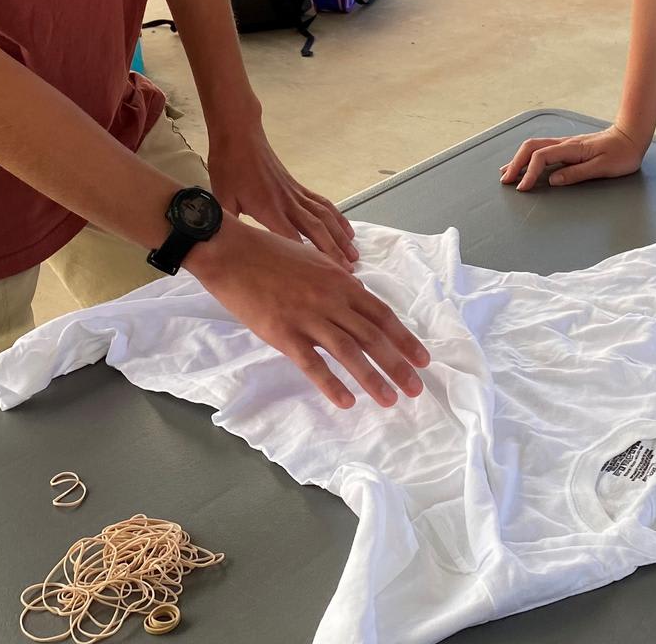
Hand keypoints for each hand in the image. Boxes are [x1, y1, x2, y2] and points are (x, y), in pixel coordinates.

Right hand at [189, 222, 429, 408]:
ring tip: (389, 400)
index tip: (423, 359)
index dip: (405, 339)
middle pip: (373, 336)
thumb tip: (357, 295)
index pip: (382, 315)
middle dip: (398, 365)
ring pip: (349, 352)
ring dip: (373, 379)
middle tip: (416, 389)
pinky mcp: (284, 334)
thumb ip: (337, 281)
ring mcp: (308, 317)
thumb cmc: (271, 254)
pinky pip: (313, 364)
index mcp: (341, 282)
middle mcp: (331, 300)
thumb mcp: (314, 260)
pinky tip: (346, 402)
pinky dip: (331, 384)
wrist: (232, 253)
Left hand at [205, 119, 356, 266]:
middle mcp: (288, 202)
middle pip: (316, 229)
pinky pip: (323, 204)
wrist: (241, 137)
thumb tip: (224, 246)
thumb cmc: (229, 167)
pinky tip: (347, 229)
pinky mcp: (298, 187)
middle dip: (333, 251)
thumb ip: (227, 224)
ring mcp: (296, 193)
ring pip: (325, 217)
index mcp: (268, 209)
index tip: (320, 275)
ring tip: (354, 254)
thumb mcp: (221, 198)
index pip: (291, 239)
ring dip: (341, 236)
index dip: (306, 258)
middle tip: (348, 271)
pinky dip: (338, 217)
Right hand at [500, 124, 646, 189]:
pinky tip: (525, 165)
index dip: (529, 172)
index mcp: (572, 148)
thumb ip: (577, 173)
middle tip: (506, 180)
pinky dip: (529, 157)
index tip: (522, 188)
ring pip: (534, 146)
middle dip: (515, 163)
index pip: (541, 157)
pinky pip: (542, 149)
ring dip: (519, 159)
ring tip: (507, 173)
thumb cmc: (622, 154)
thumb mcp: (603, 167)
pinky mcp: (568, 147)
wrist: (631, 136)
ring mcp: (565, 143)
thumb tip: (553, 180)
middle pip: (531, 147)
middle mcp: (565, 143)